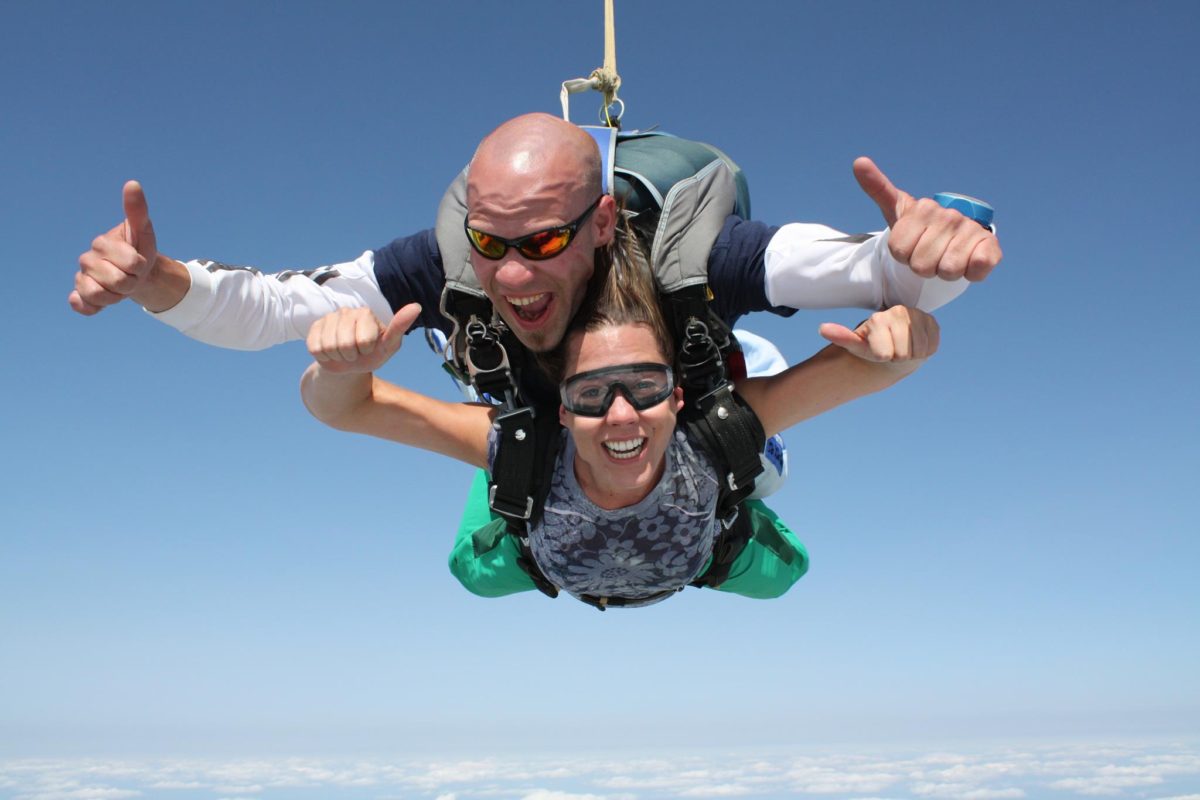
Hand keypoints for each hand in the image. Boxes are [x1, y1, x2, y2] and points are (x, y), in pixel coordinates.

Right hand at [70, 181, 159, 314]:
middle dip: (131, 283)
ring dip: (117, 296)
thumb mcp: (143, 229)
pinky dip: (90, 307)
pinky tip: (99, 303)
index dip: (141, 267)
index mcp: (101, 243)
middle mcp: (86, 259)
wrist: (136, 273)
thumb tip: (132, 183)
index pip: (131, 263)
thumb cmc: (139, 249)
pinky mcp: (80, 294)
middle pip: (117, 281)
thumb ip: (137, 210)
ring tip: (119, 287)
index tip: (138, 261)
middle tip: (131, 276)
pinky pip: (80, 305)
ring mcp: (82, 277)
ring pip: (99, 295)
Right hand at [306, 304, 421, 373]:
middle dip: (351, 356)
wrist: (348, 365)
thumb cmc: (372, 354)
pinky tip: (330, 351)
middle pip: (344, 345)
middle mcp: (347, 311)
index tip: (370, 348)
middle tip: (355, 352)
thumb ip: (400, 326)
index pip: (363, 341)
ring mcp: (329, 318)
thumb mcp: (389, 345)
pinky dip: (324, 357)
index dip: (366, 351)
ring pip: (329, 347)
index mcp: (366, 313)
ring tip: (344, 352)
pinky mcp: (314, 327)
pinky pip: (315, 348)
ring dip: (337, 357)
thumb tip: (416, 306)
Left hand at [819, 305, 938, 362]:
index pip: (886, 354)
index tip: (878, 350)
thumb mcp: (856, 345)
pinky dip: (924, 351)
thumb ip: (841, 337)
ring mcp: (919, 315)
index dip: (882, 357)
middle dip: (897, 357)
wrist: (893, 344)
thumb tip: (822, 328)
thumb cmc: (872, 346)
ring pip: (920, 351)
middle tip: (892, 349)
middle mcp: (900, 312)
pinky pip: (932, 347)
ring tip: (903, 347)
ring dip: (911, 355)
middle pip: (903, 353)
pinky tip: (915, 345)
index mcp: (879, 318)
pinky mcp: (933, 322)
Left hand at [854, 157, 1002, 281]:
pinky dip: (973, 273)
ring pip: (947, 271)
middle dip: (923, 267)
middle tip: (930, 255)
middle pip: (921, 265)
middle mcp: (949, 216)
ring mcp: (971, 230)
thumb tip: (859, 162)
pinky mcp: (991, 246)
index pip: (899, 251)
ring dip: (945, 272)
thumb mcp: (897, 210)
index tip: (911, 245)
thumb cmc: (922, 229)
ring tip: (947, 258)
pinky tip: (969, 262)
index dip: (903, 256)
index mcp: (923, 209)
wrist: (955, 239)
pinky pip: (978, 268)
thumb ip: (878, 188)